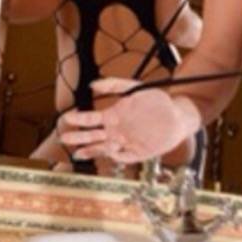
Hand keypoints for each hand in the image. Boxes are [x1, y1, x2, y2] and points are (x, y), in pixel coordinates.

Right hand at [56, 77, 201, 164]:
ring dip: (91, 150)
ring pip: (104, 149)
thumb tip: (92, 85)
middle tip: (64, 138)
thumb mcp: (134, 88)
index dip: (79, 120)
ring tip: (77, 153)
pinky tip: (109, 152)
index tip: (66, 119)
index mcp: (114, 117)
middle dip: (79, 137)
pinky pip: (124, 157)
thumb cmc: (156, 102)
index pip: (91, 120)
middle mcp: (118, 131)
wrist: (178, 116)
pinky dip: (116, 155)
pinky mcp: (139, 153)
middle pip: (94, 136)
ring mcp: (127, 143)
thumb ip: (113, 84)